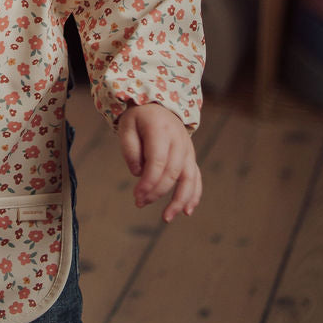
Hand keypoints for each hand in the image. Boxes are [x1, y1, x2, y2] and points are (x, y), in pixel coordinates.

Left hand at [117, 102, 201, 222]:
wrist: (158, 105)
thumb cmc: (138, 118)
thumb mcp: (126, 126)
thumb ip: (130, 149)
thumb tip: (139, 174)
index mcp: (161, 130)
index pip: (158, 162)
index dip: (148, 182)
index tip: (137, 196)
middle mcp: (179, 140)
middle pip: (172, 173)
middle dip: (157, 192)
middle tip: (139, 203)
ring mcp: (188, 149)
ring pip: (189, 178)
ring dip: (179, 200)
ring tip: (167, 217)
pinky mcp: (190, 157)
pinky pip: (196, 178)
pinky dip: (194, 195)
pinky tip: (187, 211)